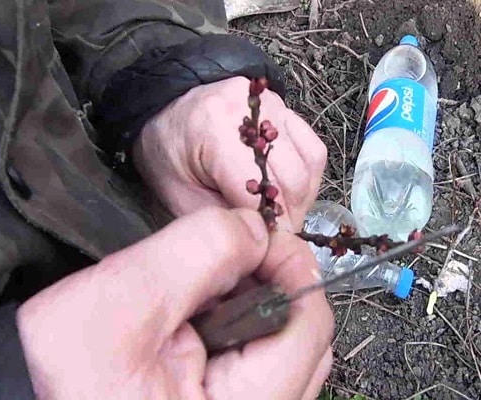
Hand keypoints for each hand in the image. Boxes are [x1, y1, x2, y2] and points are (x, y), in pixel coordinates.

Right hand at [16, 208, 333, 398]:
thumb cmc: (66, 378)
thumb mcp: (121, 302)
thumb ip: (198, 254)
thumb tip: (254, 229)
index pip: (310, 327)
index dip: (290, 266)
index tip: (257, 235)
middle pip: (304, 338)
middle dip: (271, 283)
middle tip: (230, 258)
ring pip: (282, 346)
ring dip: (254, 302)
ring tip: (205, 289)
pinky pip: (257, 357)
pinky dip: (237, 323)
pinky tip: (201, 313)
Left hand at [132, 77, 327, 231]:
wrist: (168, 115)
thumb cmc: (168, 156)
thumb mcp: (180, 196)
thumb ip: (222, 219)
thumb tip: (264, 240)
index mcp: (214, 130)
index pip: (257, 189)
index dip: (268, 226)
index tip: (270, 251)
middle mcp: (250, 111)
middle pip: (291, 176)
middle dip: (290, 216)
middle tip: (280, 240)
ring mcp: (273, 105)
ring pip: (310, 162)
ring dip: (302, 198)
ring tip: (285, 217)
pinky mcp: (286, 108)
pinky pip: (312, 149)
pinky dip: (308, 176)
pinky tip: (290, 192)